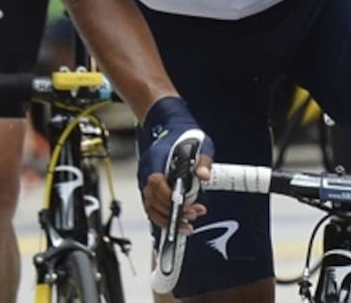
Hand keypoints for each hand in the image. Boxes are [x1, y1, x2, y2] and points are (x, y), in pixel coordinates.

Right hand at [138, 97, 213, 232]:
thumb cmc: (184, 135)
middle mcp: (147, 172)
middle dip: (173, 213)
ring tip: (189, 224)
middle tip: (193, 216)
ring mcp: (146, 181)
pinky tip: (179, 220)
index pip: (156, 184)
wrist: (170, 126)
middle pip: (153, 201)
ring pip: (151, 208)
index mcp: (156, 161)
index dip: (169, 198)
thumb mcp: (201, 144)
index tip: (185, 206)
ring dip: (169, 220)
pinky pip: (153, 207)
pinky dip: (164, 217)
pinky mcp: (151, 188)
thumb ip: (203, 160)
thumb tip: (204, 175)